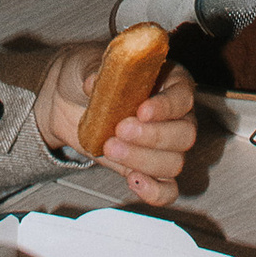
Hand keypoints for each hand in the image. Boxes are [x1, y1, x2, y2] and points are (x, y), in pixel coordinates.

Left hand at [35, 46, 198, 204]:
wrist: (70, 101)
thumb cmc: (91, 78)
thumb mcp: (89, 65)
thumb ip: (96, 72)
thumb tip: (94, 83)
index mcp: (170, 82)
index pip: (182, 97)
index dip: (166, 107)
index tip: (141, 111)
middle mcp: (175, 116)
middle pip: (185, 134)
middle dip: (152, 137)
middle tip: (119, 131)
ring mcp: (165, 146)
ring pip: (174, 162)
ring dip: (143, 160)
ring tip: (110, 147)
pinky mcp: (150, 170)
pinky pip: (167, 189)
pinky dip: (154, 191)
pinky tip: (133, 180)